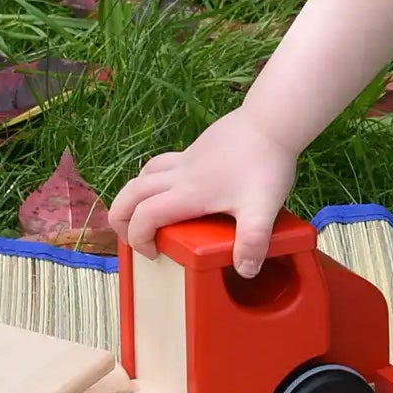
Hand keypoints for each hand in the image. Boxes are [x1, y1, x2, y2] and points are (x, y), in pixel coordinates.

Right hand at [109, 110, 296, 277]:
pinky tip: (174, 188)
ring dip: (134, 196)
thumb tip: (245, 271)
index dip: (138, 239)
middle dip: (120, 218)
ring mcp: (185, 159)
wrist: (272, 120)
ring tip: (145, 215)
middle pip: (130, 193)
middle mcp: (179, 175)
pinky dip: (153, 179)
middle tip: (133, 238)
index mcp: (188, 194)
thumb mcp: (263, 209)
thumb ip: (253, 241)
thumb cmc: (266, 163)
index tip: (153, 255)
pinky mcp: (196, 149)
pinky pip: (161, 165)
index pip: (144, 216)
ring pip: (142, 175)